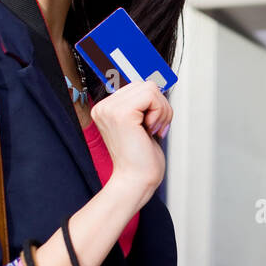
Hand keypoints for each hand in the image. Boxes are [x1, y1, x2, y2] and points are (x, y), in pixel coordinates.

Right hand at [89, 80, 172, 196]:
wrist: (135, 181)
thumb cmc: (140, 160)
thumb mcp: (141, 125)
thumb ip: (143, 105)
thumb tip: (157, 85)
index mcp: (106, 109)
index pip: (138, 87)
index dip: (153, 105)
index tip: (151, 126)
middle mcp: (104, 107)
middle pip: (145, 85)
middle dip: (159, 106)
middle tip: (154, 128)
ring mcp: (110, 109)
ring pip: (150, 88)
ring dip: (161, 110)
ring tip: (152, 130)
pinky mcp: (122, 113)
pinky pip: (152, 95)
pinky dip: (159, 112)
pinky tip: (150, 130)